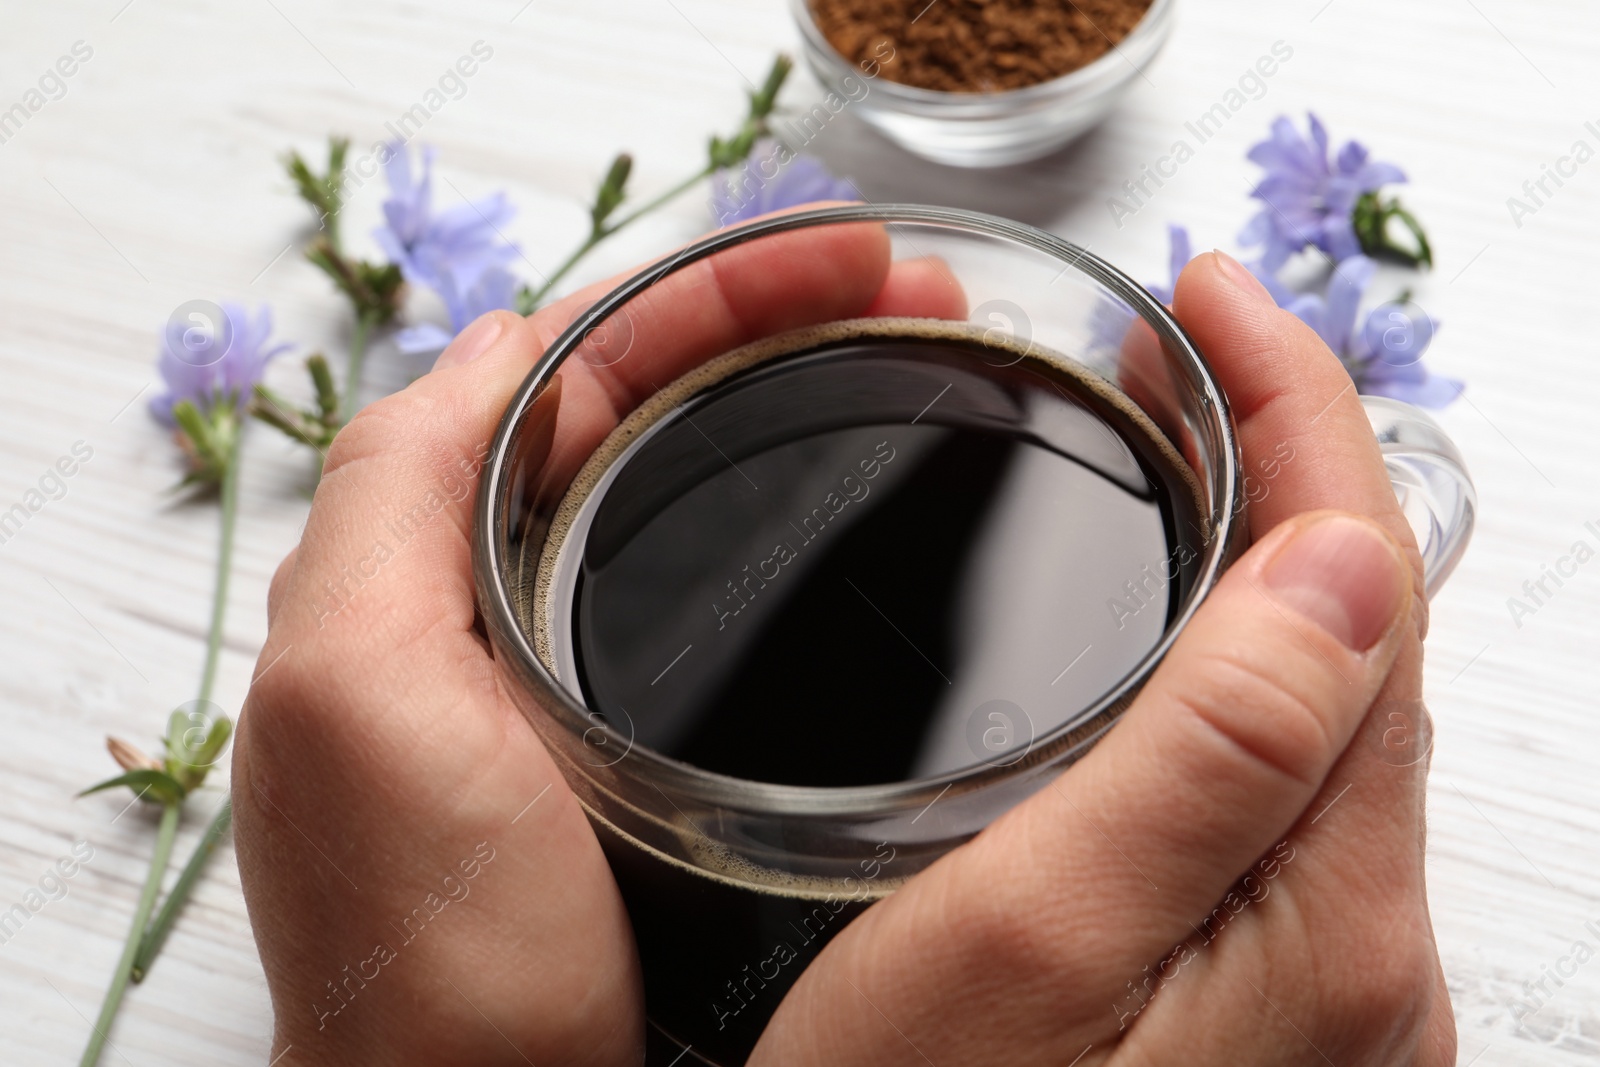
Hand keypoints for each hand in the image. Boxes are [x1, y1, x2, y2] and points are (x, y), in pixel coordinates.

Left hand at [231, 216, 956, 1065]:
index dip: (711, 292)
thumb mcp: (360, 691)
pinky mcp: (649, 749)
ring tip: (925, 365)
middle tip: (918, 300)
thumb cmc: (429, 955)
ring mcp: (580, 673)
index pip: (576, 366)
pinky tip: (872, 511)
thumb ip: (395, 493)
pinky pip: (718, 589)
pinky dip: (793, 519)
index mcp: (434, 560)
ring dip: (798, 406)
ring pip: (691, 486)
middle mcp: (499, 600)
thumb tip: (501, 336)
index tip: (847, 262)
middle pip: (647, 408)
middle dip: (778, 328)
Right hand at [751, 253, 1454, 1065]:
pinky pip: (1280, 780)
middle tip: (1182, 353)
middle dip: (1290, 454)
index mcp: (1321, 916)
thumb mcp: (1025, 951)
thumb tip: (1345, 559)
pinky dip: (1237, 662)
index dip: (1298, 409)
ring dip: (1263, 550)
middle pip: (1363, 632)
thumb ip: (1210, 761)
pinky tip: (1167, 634)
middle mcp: (1356, 946)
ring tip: (1171, 446)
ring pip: (1323, 700)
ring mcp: (1317, 977)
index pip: (1361, 582)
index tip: (1209, 299)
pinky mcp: (1260, 996)